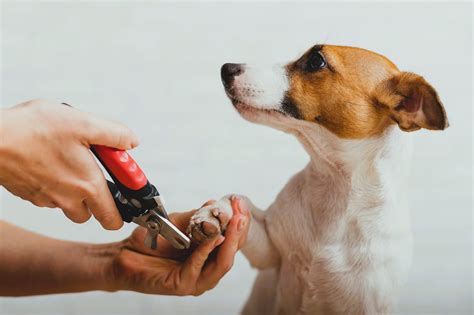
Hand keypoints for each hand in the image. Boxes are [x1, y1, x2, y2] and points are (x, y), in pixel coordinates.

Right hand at [0, 100, 137, 228]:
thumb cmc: (33, 131)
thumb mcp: (84, 123)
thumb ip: (114, 135)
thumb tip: (131, 142)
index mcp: (88, 186)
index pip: (113, 219)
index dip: (124, 210)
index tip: (125, 192)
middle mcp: (69, 199)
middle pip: (92, 214)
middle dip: (98, 197)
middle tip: (95, 171)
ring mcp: (47, 199)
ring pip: (69, 205)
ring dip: (75, 190)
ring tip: (70, 160)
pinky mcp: (30, 194)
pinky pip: (50, 197)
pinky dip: (55, 184)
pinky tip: (50, 161)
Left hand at [107, 199, 249, 295]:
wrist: (125, 254)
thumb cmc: (152, 241)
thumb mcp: (179, 222)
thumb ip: (198, 216)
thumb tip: (216, 204)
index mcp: (212, 254)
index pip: (235, 239)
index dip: (240, 220)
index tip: (239, 202)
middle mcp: (208, 269)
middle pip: (233, 252)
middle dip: (239, 230)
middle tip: (241, 212)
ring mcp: (198, 280)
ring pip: (223, 263)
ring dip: (230, 241)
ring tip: (234, 222)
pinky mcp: (183, 285)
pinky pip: (200, 267)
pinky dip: (207, 251)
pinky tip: (213, 237)